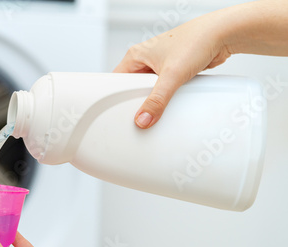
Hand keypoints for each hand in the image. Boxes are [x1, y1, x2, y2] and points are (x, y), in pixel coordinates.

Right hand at [115, 12, 230, 128]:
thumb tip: (144, 118)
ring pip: (149, 89)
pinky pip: (163, 89)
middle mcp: (146, 58)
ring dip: (155, 98)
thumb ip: (157, 100)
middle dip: (138, 100)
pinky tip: (171, 99)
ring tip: (158, 104)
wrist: (222, 35)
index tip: (122, 111)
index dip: (118, 97)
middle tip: (142, 110)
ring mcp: (160, 65)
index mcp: (136, 54)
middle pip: (133, 87)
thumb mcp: (172, 75)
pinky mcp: (173, 70)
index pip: (117, 80)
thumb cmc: (196, 41)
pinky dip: (166, 96)